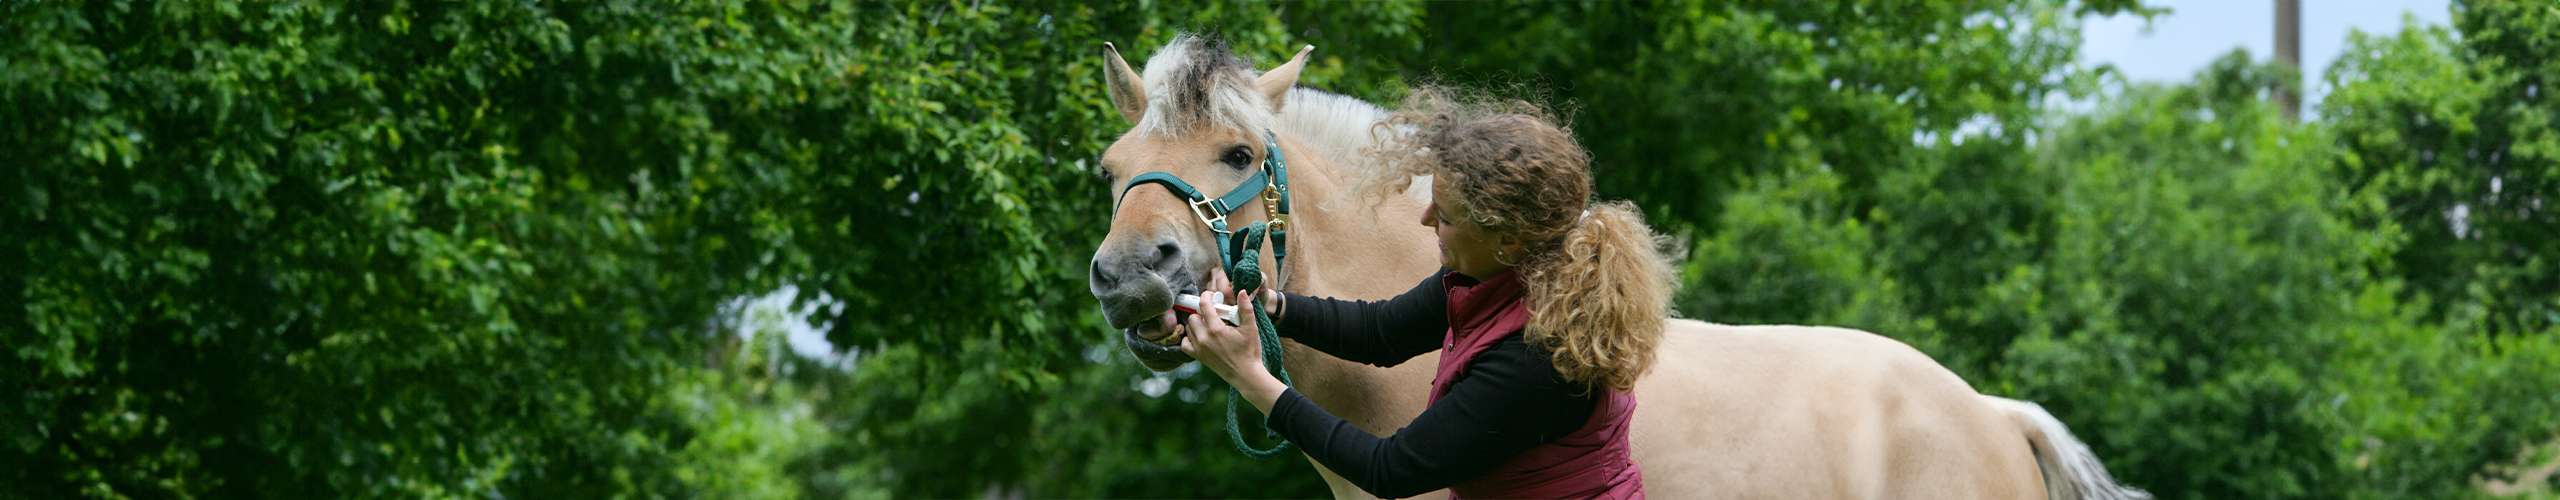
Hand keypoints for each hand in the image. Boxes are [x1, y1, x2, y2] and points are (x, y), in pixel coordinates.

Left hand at [1178, 269, 1288, 413]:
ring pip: (1189, 328)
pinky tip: (1201, 336)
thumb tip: (1241, 292)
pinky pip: (1185, 344)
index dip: (1207, 296)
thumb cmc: (1249, 352)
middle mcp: (1204, 338)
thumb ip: (1245, 309)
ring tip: (1210, 324)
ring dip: (1197, 323)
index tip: (1212, 296)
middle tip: (1214, 314)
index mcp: (1216, 329)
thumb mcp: (1251, 328)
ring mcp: (1200, 348)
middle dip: (1203, 312)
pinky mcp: (1198, 357)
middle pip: (1193, 316)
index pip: (1204, 305)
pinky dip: (1190, 338)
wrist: (1246, 374)